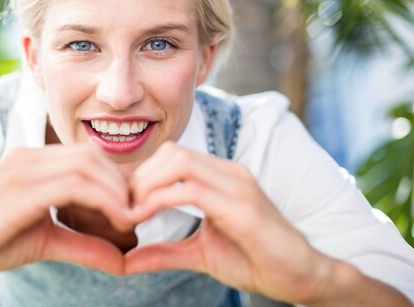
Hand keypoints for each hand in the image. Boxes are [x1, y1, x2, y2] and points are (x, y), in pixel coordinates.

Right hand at [0, 143, 132, 282]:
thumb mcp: (46, 241)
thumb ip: (83, 245)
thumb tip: (122, 261)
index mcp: (33, 162)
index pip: (88, 157)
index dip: (116, 180)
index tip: (132, 209)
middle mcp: (29, 157)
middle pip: (92, 156)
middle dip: (121, 183)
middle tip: (136, 215)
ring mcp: (23, 169)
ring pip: (87, 166)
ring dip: (117, 193)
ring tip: (129, 221)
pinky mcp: (20, 190)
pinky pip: (74, 186)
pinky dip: (104, 201)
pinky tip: (117, 223)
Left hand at [125, 142, 332, 304]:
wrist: (303, 277)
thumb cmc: (254, 260)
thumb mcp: (199, 254)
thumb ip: (163, 253)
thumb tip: (125, 261)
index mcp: (221, 177)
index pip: (173, 155)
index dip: (143, 175)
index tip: (125, 205)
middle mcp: (230, 173)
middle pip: (172, 152)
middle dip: (141, 177)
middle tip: (125, 208)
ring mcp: (239, 186)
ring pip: (180, 162)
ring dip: (148, 185)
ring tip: (134, 214)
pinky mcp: (244, 208)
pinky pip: (193, 190)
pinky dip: (161, 200)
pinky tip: (147, 219)